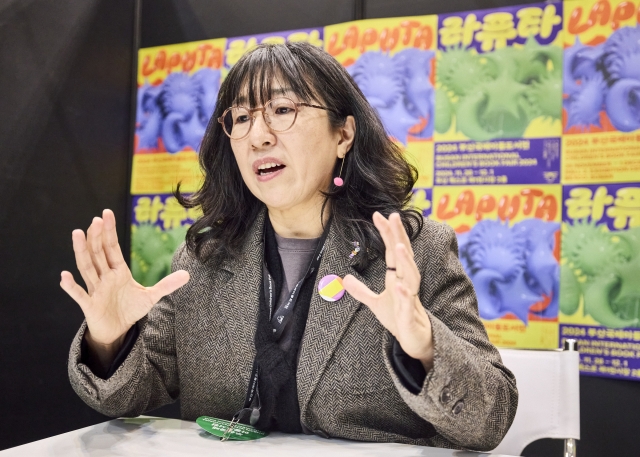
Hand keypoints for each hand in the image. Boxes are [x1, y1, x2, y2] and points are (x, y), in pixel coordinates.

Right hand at [60, 209, 189, 355]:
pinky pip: (79, 294)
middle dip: (97, 237)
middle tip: (96, 220)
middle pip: (99, 253)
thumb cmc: (130, 309)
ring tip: (77, 234)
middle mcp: (104, 277)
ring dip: (82, 251)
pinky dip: (71, 286)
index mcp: (118, 271)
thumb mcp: (151, 296)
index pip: (112, 247)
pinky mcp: (90, 305)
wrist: (117, 330)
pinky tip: (64, 276)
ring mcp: (95, 289)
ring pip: (87, 267)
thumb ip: (167, 285)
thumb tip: (188, 274)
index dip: (109, 231)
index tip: (105, 214)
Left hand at [343, 212, 433, 370]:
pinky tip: (398, 287)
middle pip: (404, 256)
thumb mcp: (376, 304)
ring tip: (399, 246)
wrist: (415, 341)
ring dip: (406, 261)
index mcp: (397, 277)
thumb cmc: (399, 319)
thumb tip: (344, 279)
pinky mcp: (410, 316)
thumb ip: (361, 291)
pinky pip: (408, 304)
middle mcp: (406, 283)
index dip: (387, 234)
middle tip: (394, 216)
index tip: (378, 215)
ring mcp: (410, 299)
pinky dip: (404, 295)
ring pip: (411, 276)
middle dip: (399, 236)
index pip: (392, 251)